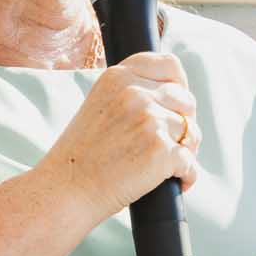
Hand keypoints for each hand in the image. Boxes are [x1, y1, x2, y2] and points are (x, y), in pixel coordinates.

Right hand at [36, 51, 199, 224]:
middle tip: (171, 144)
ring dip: (186, 150)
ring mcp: (149, 120)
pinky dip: (187, 176)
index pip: (170, 65)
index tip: (177, 105)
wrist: (65, 190)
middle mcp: (135, 93)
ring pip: (191, 131)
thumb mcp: (100, 106)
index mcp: (118, 76)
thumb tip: (179, 95)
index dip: (180, 86)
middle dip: (185, 122)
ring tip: (168, 166)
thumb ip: (131, 92)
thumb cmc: (83, 155)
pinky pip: (191, 162)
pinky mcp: (160, 150)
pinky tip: (175, 183)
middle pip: (186, 100)